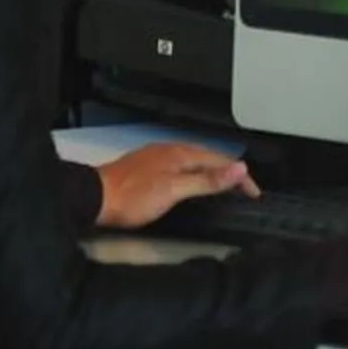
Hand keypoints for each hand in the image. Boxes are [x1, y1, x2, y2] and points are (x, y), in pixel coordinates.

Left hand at [94, 143, 255, 229]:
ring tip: (224, 188)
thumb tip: (240, 168)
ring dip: (212, 173)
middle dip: (229, 173)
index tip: (254, 193)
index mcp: (180, 154)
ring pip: (194, 162)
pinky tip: (191, 184)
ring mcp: (157, 157)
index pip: (221, 161)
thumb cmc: (134, 196)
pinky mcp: (147, 167)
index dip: (241, 177)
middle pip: (209, 158)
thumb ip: (208, 180)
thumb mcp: (175, 190)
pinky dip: (195, 175)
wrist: (93, 198)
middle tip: (244, 191)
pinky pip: (181, 167)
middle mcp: (170, 150)